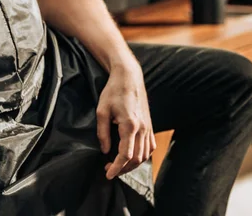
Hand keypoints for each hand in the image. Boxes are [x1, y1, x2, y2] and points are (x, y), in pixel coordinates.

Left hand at [96, 61, 155, 179]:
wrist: (129, 77)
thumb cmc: (113, 91)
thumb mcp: (102, 111)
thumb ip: (102, 133)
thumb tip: (104, 150)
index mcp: (130, 125)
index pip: (125, 155)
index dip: (116, 168)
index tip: (108, 174)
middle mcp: (142, 128)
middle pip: (136, 159)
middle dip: (123, 169)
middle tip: (109, 169)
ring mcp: (148, 127)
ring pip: (145, 155)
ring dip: (133, 164)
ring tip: (119, 165)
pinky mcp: (150, 125)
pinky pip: (150, 147)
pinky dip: (142, 156)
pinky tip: (133, 156)